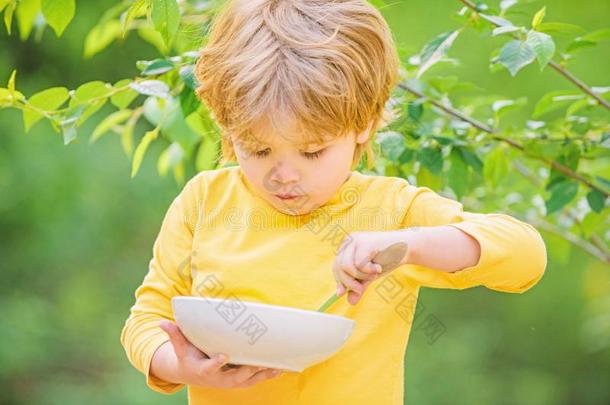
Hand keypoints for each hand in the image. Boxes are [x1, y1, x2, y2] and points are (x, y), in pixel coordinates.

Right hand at [155, 320, 282, 388]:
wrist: (194, 374)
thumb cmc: (189, 357)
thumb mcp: (180, 347)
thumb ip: (174, 334)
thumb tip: (162, 322)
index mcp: (204, 370)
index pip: (210, 367)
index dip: (217, 363)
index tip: (224, 355)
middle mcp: (220, 378)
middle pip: (235, 377)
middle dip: (247, 371)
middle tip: (258, 362)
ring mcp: (232, 381)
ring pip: (249, 380)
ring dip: (263, 373)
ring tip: (277, 365)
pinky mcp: (241, 381)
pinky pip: (257, 379)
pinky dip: (268, 374)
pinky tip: (282, 368)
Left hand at [333, 231, 408, 304]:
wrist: (407, 247)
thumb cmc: (388, 259)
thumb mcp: (370, 275)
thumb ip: (359, 286)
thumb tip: (350, 301)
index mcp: (347, 247)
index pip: (336, 266)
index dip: (339, 281)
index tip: (342, 293)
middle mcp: (349, 241)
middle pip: (339, 267)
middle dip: (349, 282)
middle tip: (361, 289)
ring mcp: (356, 240)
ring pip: (347, 266)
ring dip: (361, 276)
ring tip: (374, 275)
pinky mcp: (365, 242)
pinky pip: (359, 264)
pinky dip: (369, 270)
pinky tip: (378, 268)